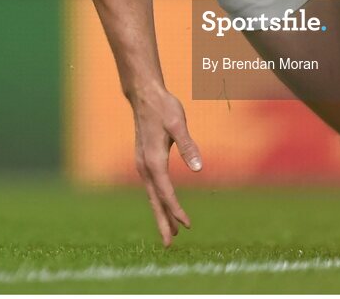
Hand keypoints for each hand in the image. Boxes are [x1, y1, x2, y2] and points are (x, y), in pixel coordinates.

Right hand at [132, 87, 201, 246]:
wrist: (144, 95)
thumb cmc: (163, 107)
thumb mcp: (178, 123)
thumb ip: (188, 146)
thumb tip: (198, 168)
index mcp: (153, 161)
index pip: (166, 192)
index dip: (176, 210)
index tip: (187, 225)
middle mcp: (144, 166)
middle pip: (155, 200)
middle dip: (163, 222)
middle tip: (169, 245)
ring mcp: (142, 164)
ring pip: (152, 195)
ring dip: (160, 213)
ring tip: (170, 232)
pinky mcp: (143, 160)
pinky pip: (151, 186)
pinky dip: (157, 200)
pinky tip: (163, 205)